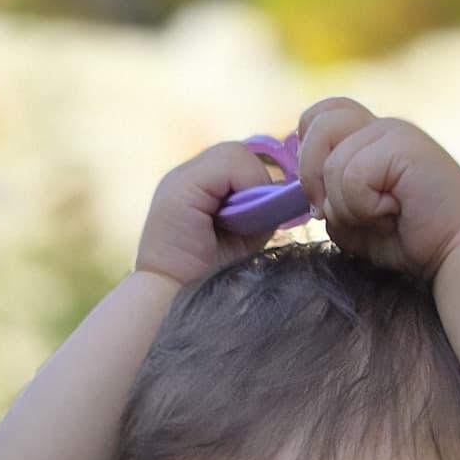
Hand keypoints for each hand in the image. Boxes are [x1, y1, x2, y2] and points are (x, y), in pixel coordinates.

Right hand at [136, 137, 299, 288]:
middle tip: (246, 223)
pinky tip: (231, 216)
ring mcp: (180, 177)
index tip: (258, 217)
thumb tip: (285, 190)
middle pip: (241, 156)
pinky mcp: (182, 183)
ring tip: (234, 224)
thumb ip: (261, 208)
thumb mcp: (245, 236)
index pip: (242, 164)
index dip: (257, 184)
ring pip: (237, 154)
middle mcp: (186, 177)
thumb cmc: (212, 280)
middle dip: (255, 186)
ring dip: (250, 187)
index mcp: (200, 190)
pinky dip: (245, 184)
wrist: (174, 304)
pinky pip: (231, 161)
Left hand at [292, 99, 459, 279]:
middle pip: (317, 122)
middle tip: (331, 210)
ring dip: (345, 205)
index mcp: (371, 135)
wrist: (455, 253)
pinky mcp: (405, 147)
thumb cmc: (407, 240)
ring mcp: (395, 132)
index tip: (319, 195)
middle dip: (311, 174)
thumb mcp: (351, 217)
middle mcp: (383, 126)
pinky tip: (393, 213)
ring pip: (333, 163)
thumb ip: (326, 195)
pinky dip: (364, 207)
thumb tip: (306, 192)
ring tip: (381, 216)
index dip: (306, 151)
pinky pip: (353, 177)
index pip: (319, 114)